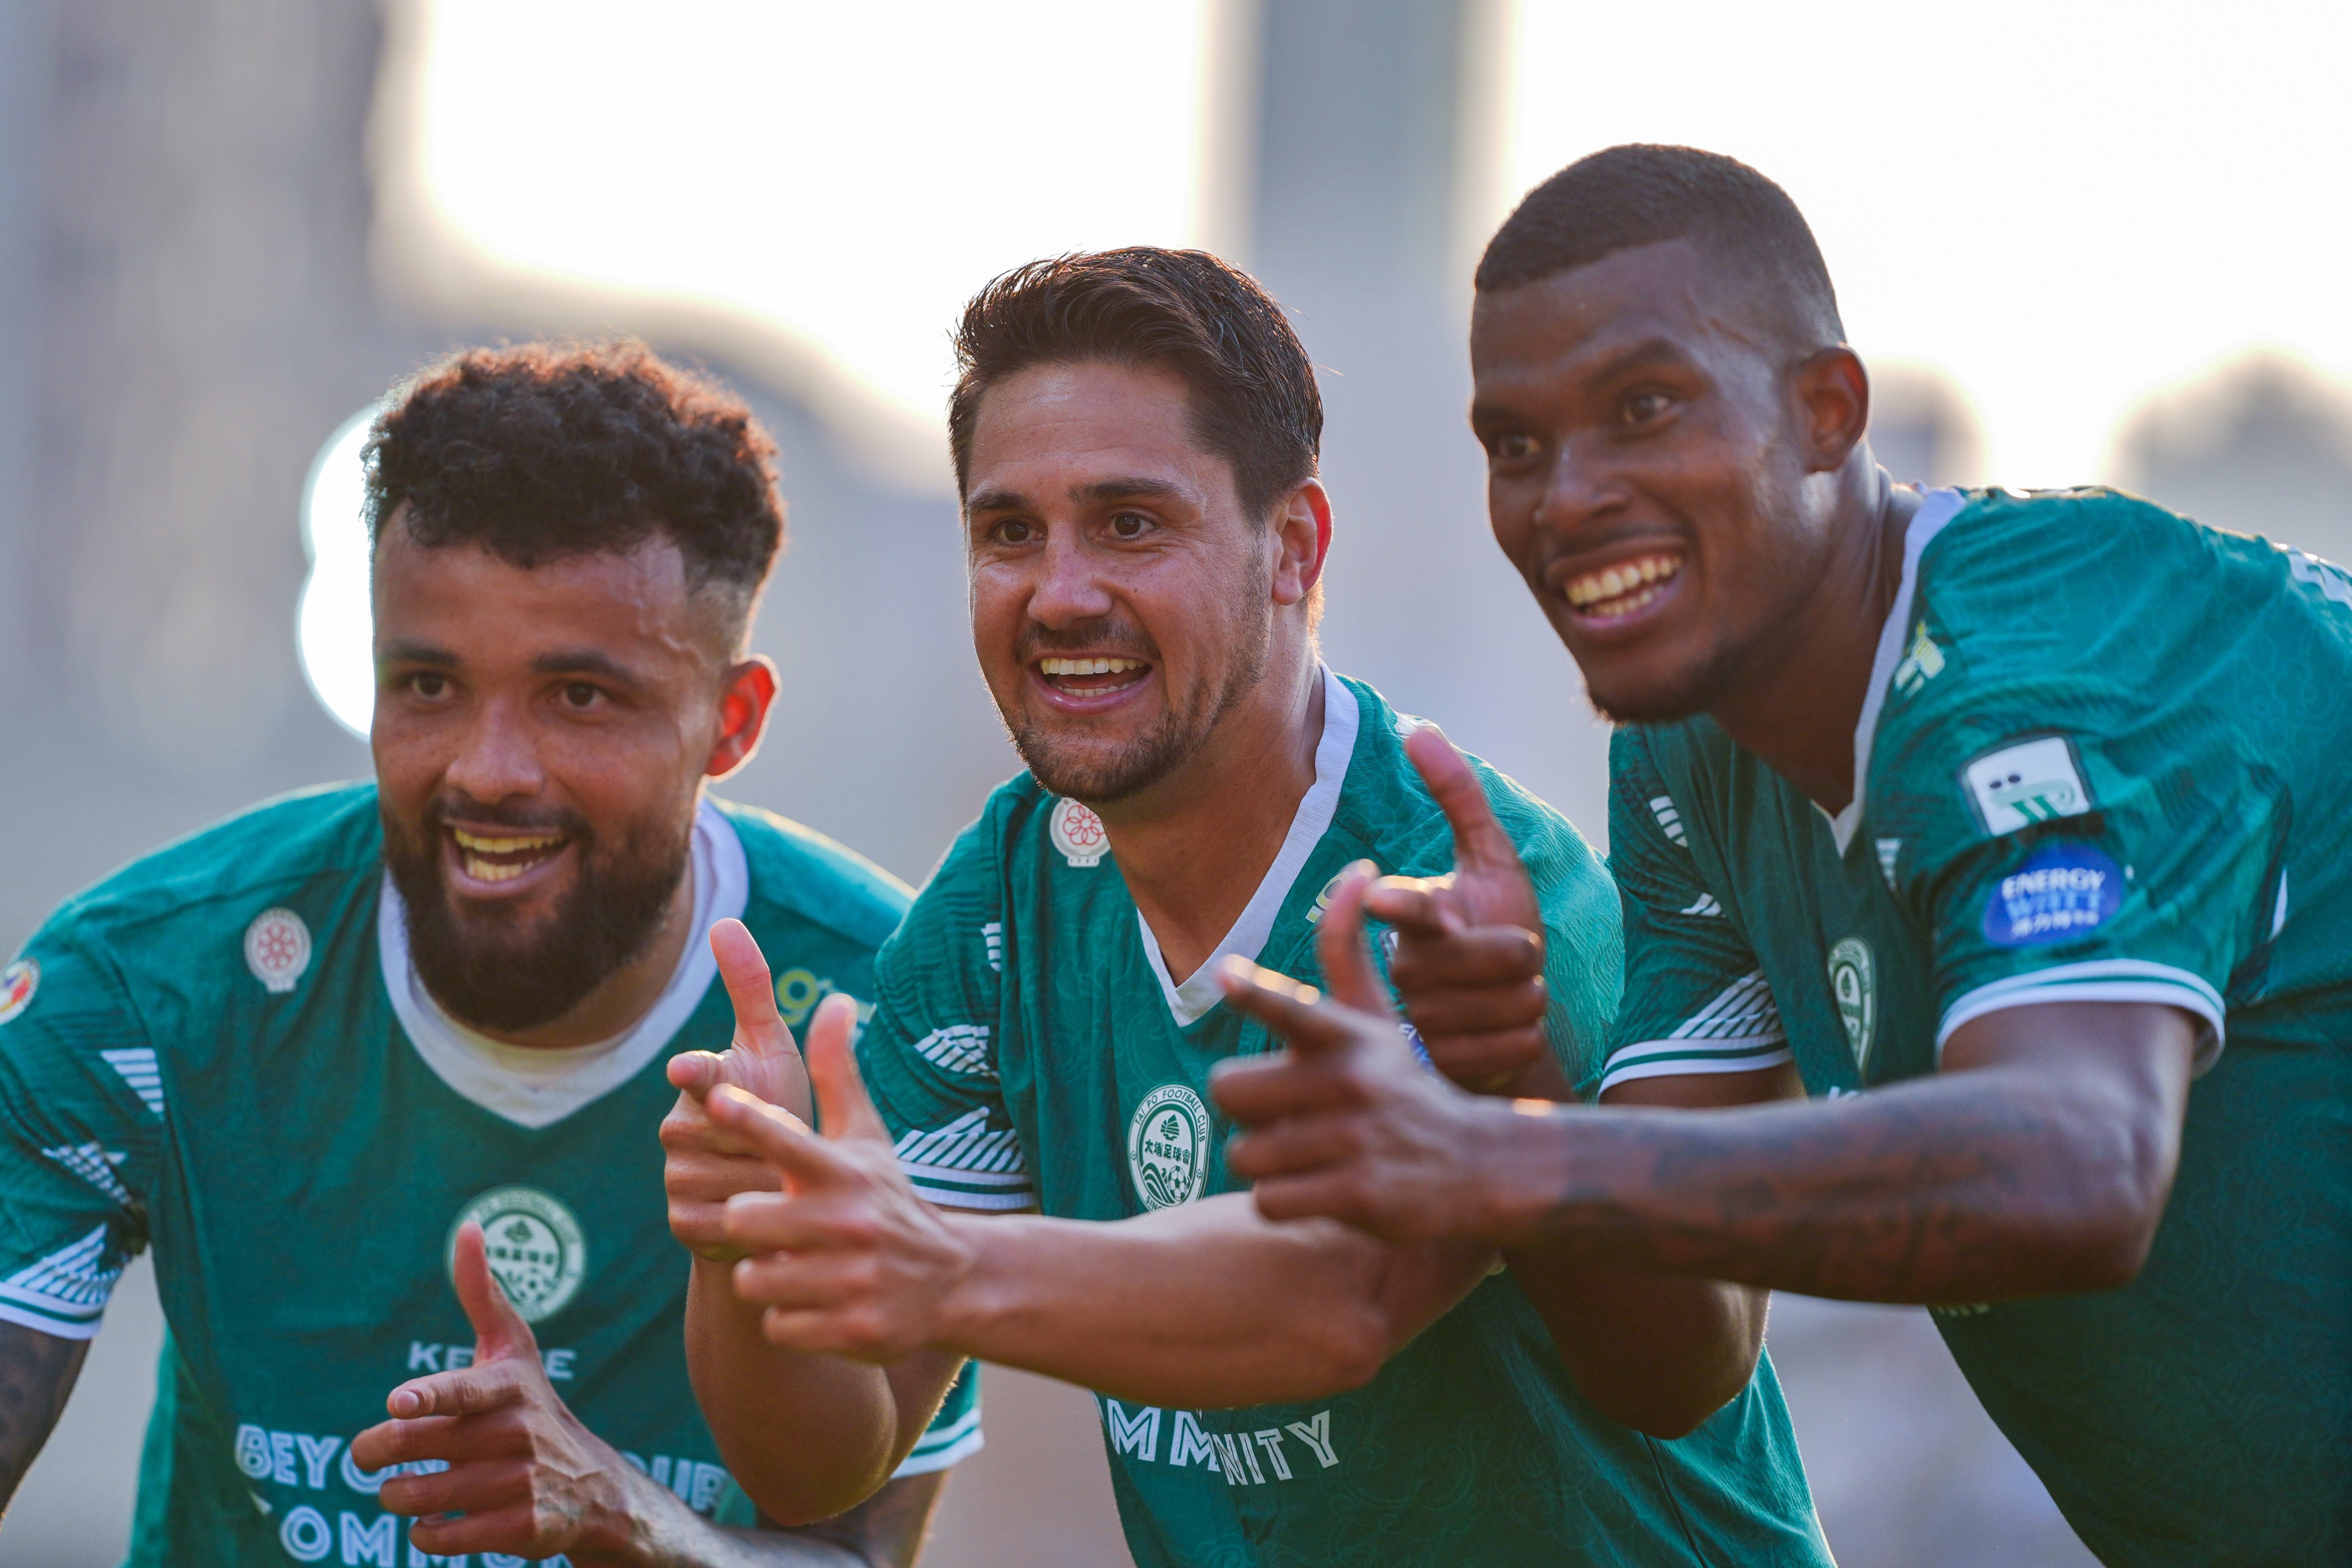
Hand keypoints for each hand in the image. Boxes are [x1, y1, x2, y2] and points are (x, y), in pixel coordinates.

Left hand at [351, 1223, 676, 1563]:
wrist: (591, 1486)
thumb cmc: (530, 1406)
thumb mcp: (513, 1350)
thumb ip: (482, 1294)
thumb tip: (469, 1227)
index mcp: (507, 1387)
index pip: (462, 1392)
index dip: (428, 1397)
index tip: (398, 1403)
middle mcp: (516, 1434)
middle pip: (415, 1446)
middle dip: (376, 1451)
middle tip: (370, 1452)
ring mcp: (519, 1485)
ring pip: (418, 1496)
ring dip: (397, 1495)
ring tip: (407, 1487)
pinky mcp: (519, 1530)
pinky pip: (439, 1538)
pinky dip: (424, 1533)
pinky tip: (435, 1520)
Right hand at [664, 919, 816, 1261]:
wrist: (777, 1191)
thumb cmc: (776, 1108)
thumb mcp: (771, 1050)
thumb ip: (750, 989)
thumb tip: (724, 921)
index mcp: (704, 1083)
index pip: (699, 1074)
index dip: (696, 1071)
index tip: (688, 1068)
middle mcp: (678, 1126)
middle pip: (732, 1135)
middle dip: (771, 1143)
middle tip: (785, 1147)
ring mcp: (675, 1174)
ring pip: (733, 1180)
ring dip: (768, 1182)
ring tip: (776, 1180)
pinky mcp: (681, 1220)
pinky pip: (724, 1220)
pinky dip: (754, 1221)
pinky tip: (761, 1215)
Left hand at [708, 1011, 975, 1362]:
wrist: (952, 1280)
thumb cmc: (887, 1198)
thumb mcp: (866, 1135)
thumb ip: (837, 1072)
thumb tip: (833, 998)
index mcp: (843, 1172)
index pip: (786, 1138)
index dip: (747, 1119)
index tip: (715, 1100)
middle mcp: (848, 1222)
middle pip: (744, 1221)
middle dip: (750, 1227)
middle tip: (777, 1226)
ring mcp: (852, 1279)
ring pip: (756, 1280)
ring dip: (769, 1277)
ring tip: (802, 1266)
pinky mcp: (853, 1329)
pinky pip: (778, 1327)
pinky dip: (790, 1319)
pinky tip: (819, 1303)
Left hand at [1213, 866, 1527, 1246]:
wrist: (1478, 1164)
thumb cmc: (1406, 1082)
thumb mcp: (1378, 1016)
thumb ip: (1348, 950)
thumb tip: (1357, 868)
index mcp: (1348, 1035)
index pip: (1294, 1006)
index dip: (1257, 991)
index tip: (1228, 974)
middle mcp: (1351, 1082)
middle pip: (1228, 1092)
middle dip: (1243, 1109)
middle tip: (1278, 1114)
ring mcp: (1355, 1140)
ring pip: (1245, 1154)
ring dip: (1264, 1162)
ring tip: (1306, 1155)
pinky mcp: (1357, 1195)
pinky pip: (1269, 1201)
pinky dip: (1281, 1202)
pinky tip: (1315, 1191)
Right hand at [1365, 726, 1559, 1096]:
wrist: (1494, 1017)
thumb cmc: (1490, 926)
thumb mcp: (1486, 857)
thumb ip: (1456, 793)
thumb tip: (1416, 727)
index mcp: (1415, 920)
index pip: (1406, 906)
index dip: (1396, 901)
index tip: (1374, 891)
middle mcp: (1405, 974)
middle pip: (1502, 955)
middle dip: (1527, 951)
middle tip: (1515, 954)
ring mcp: (1426, 1027)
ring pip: (1519, 1002)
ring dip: (1531, 995)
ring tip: (1507, 992)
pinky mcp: (1451, 1071)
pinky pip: (1524, 1041)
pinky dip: (1529, 1033)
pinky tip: (1505, 1031)